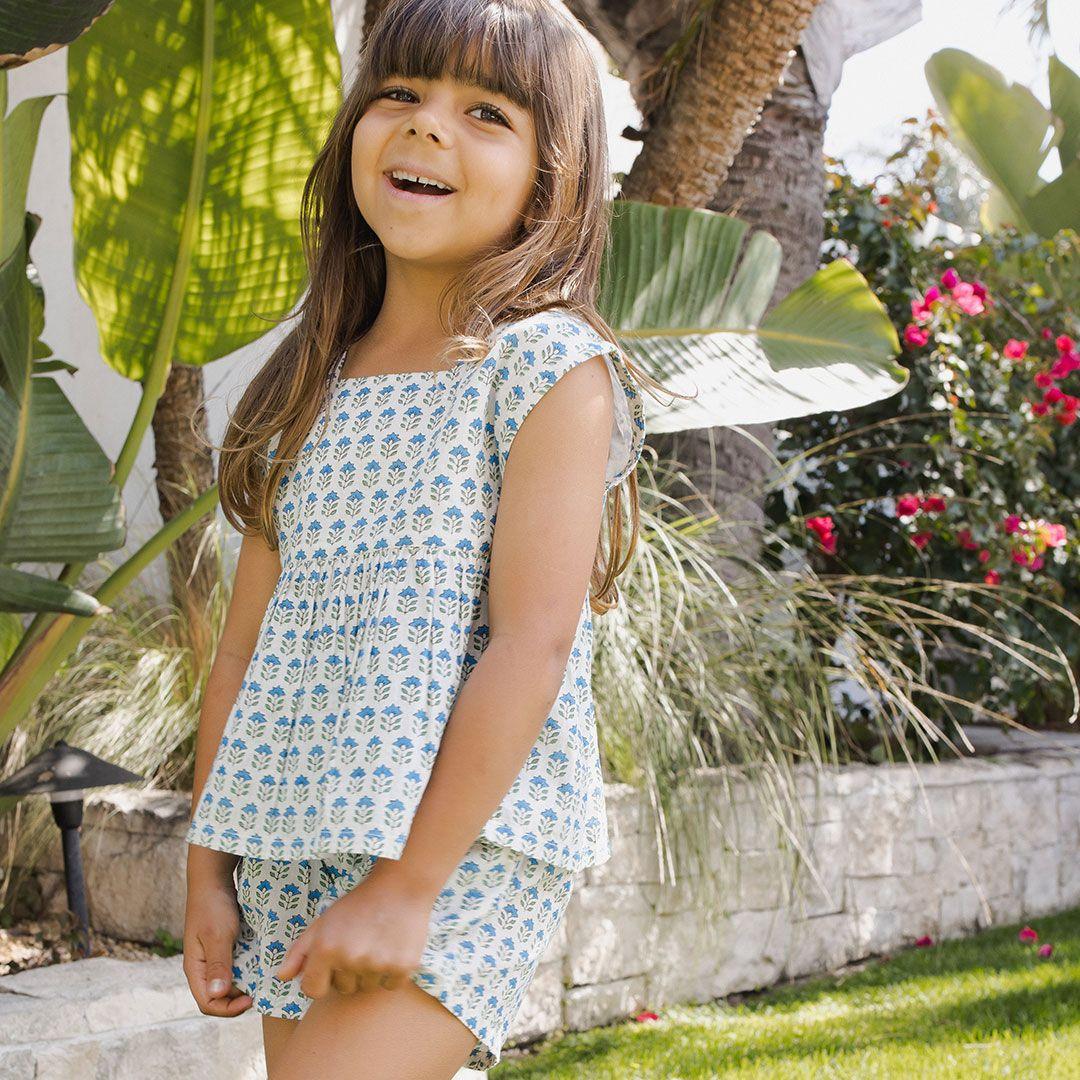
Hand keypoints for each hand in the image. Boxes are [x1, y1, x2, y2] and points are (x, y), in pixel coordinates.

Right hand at [183, 876, 252, 1016]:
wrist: (213, 879)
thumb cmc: (213, 906)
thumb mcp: (218, 935)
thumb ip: (218, 964)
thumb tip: (217, 995)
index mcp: (195, 969)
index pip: (207, 1003)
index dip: (228, 1009)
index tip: (251, 999)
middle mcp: (203, 967)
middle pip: (219, 996)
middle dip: (238, 999)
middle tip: (261, 990)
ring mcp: (213, 957)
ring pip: (229, 982)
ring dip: (245, 984)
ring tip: (265, 978)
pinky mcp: (225, 947)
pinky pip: (236, 966)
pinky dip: (248, 969)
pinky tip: (263, 963)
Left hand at [274, 863, 436, 998]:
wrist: (401, 885)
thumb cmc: (358, 905)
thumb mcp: (323, 922)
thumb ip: (299, 952)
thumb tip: (281, 977)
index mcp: (326, 949)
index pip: (313, 990)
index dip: (321, 979)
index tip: (333, 965)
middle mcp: (350, 959)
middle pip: (344, 989)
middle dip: (349, 972)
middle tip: (360, 944)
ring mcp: (377, 964)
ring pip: (368, 987)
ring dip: (371, 972)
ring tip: (377, 943)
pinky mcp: (403, 965)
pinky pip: (391, 985)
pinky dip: (393, 972)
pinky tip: (393, 948)